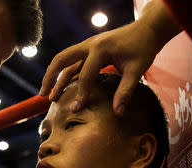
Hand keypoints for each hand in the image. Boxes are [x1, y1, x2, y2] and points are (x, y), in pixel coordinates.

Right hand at [39, 0, 179, 115]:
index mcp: (99, 49)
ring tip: (47, 95)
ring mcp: (88, 45)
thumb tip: (118, 113)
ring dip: (54, 75)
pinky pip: (73, 61)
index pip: (85, 76)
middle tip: (43, 95)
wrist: (148, 29)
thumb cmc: (143, 48)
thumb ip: (125, 92)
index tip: (75, 110)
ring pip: (64, 60)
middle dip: (51, 78)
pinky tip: (62, 86)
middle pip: (62, 60)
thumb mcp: (136, 71)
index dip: (80, 94)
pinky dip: (65, 73)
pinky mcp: (91, 48)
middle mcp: (89, 44)